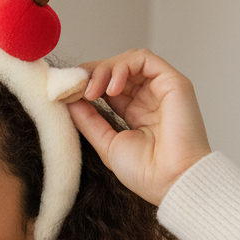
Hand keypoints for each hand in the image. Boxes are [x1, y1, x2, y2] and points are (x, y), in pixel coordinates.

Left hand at [66, 49, 211, 205]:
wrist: (170, 181)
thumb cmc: (145, 172)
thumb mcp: (106, 143)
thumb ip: (88, 120)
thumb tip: (69, 100)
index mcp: (134, 112)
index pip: (108, 86)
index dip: (87, 84)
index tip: (65, 93)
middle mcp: (148, 97)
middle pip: (117, 70)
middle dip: (92, 74)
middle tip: (75, 89)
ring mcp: (161, 88)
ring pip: (129, 60)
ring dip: (104, 69)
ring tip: (92, 91)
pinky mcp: (174, 82)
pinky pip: (145, 59)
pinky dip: (123, 66)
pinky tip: (111, 88)